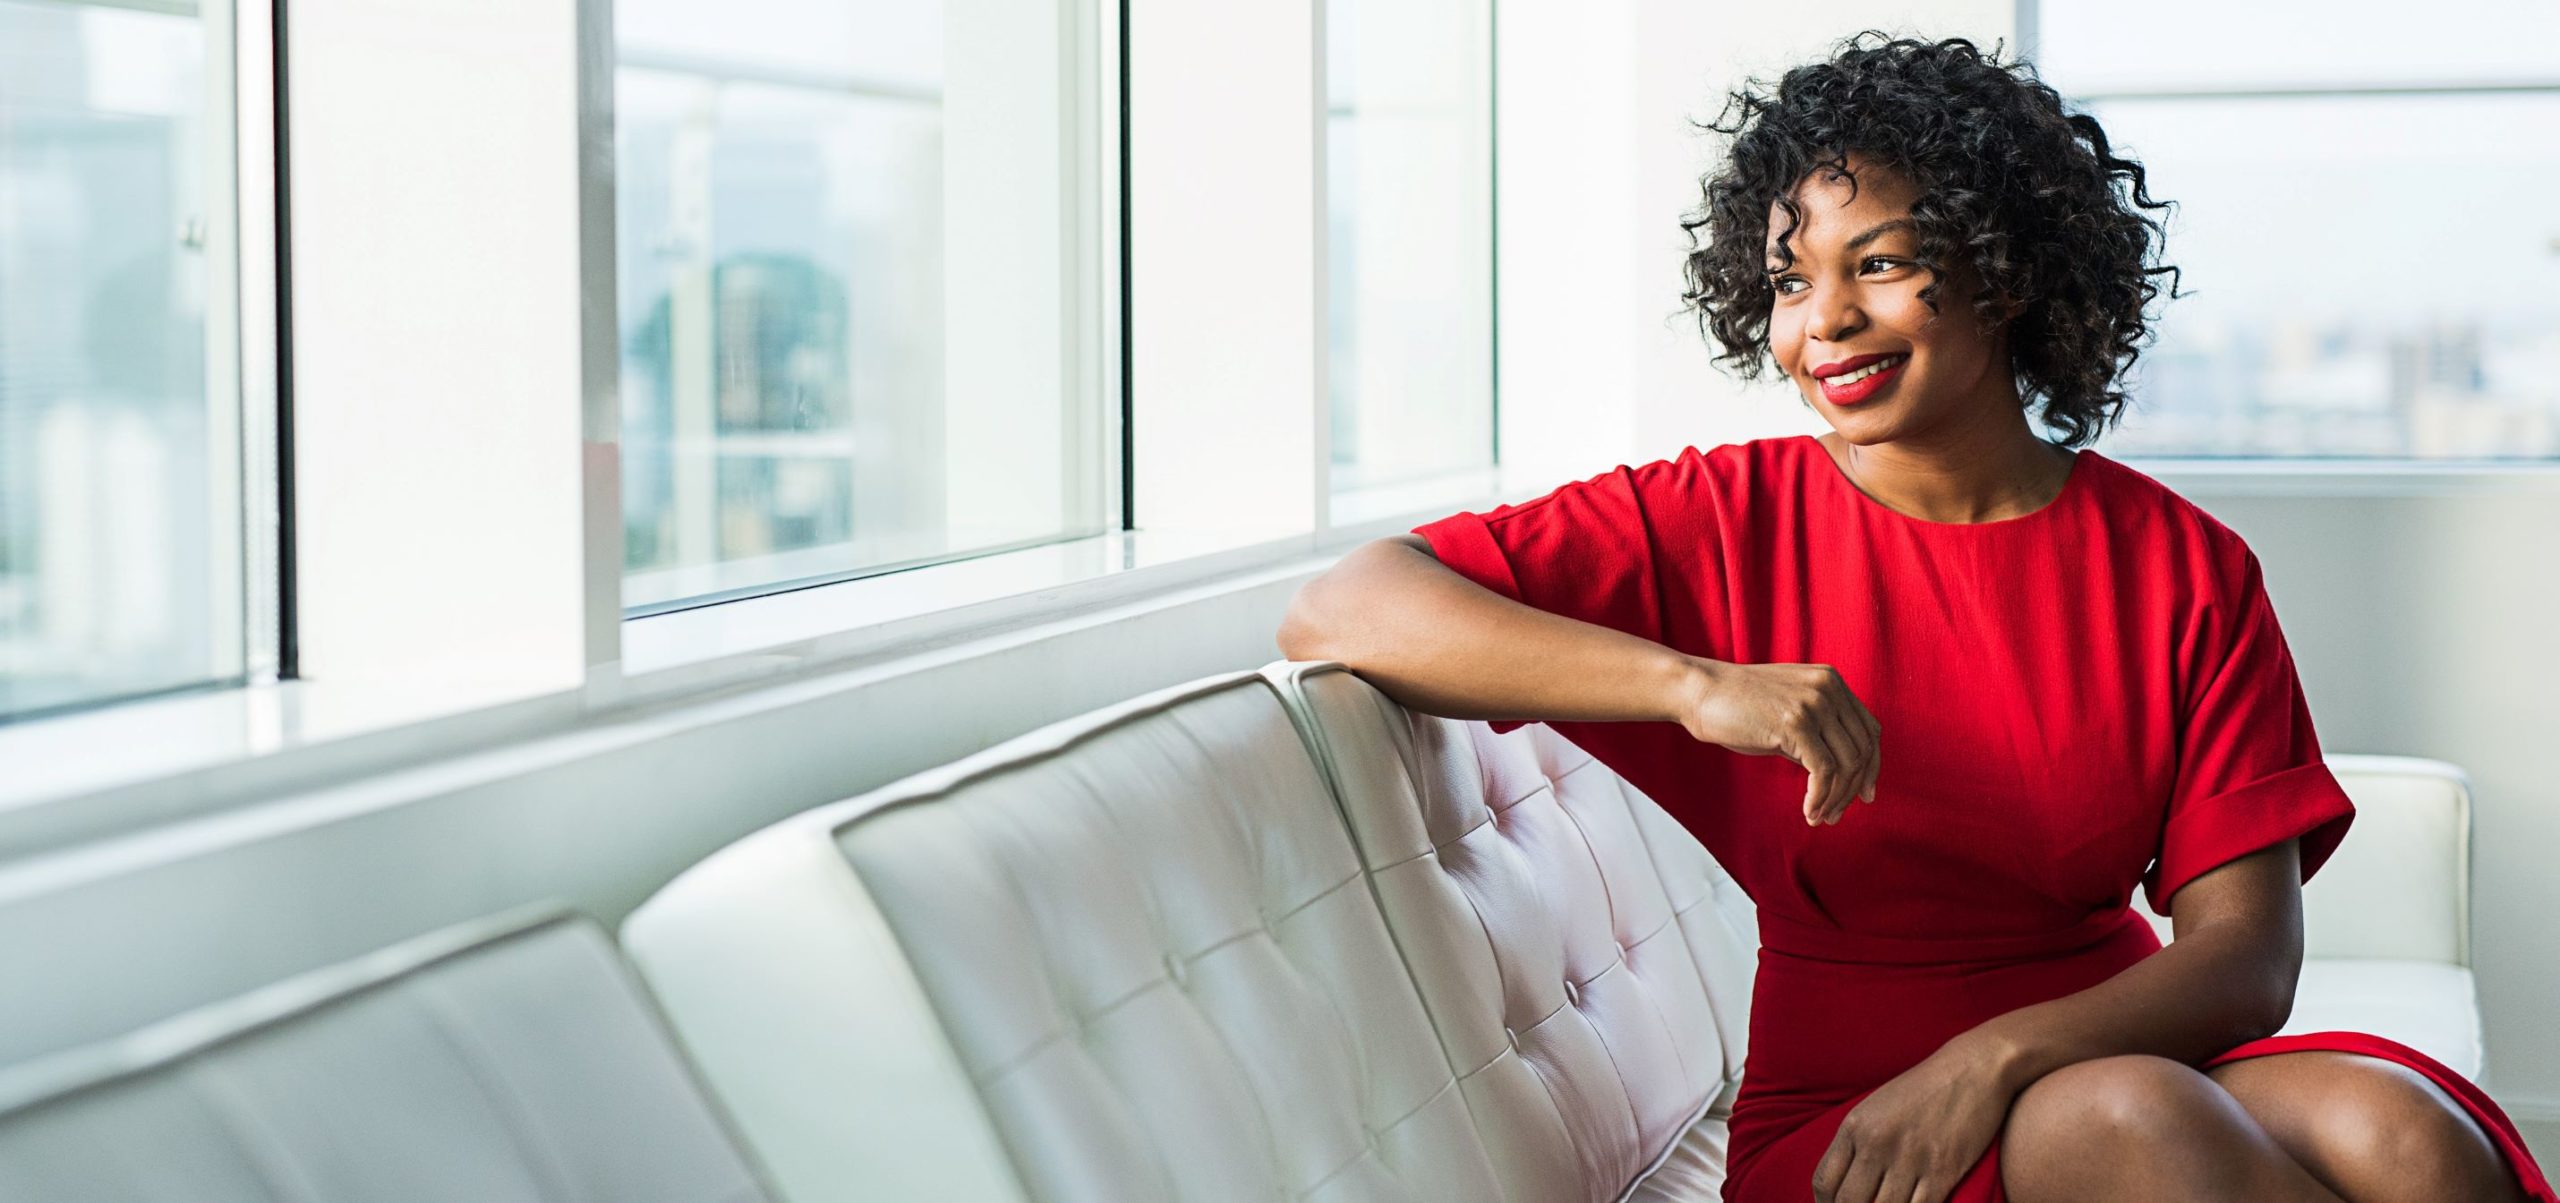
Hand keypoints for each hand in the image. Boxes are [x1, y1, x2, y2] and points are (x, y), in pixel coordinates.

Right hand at [1673, 659, 1880, 825]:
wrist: (1700, 691)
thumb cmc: (1737, 705)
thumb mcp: (1789, 710)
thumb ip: (1818, 731)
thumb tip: (1841, 774)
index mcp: (1831, 681)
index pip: (1870, 730)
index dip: (1871, 767)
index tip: (1864, 794)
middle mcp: (1828, 689)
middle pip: (1862, 750)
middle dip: (1852, 789)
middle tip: (1836, 814)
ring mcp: (1814, 704)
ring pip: (1846, 764)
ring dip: (1836, 798)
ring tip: (1820, 816)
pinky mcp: (1796, 723)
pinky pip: (1824, 771)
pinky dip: (1820, 797)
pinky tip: (1809, 811)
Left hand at [1811, 1041, 2013, 1202]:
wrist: (1973, 1068)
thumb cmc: (1924, 1090)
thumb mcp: (1876, 1107)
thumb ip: (1857, 1143)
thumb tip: (1844, 1184)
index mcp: (1855, 1126)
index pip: (1824, 1181)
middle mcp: (1877, 1142)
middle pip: (1849, 1202)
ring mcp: (1910, 1158)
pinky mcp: (1943, 1170)